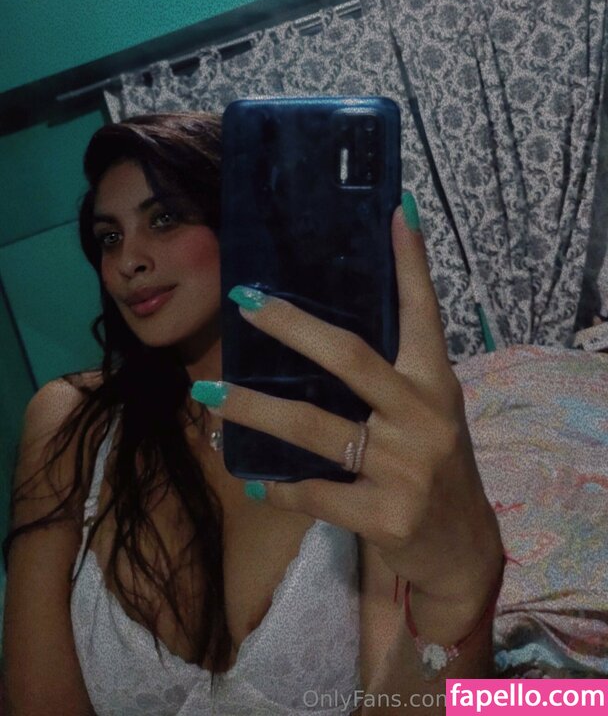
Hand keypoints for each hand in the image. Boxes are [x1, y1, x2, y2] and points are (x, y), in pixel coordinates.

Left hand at [191, 195, 502, 604]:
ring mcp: (405, 467)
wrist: (461, 548)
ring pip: (313, 428)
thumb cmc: (433, 463)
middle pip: (350, 357)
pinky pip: (312, 493)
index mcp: (435, 381)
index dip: (410, 262)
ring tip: (207, 394)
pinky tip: (245, 476)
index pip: (422, 311)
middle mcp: (423, 415)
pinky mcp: (385, 515)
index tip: (392, 210)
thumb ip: (393, 372)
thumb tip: (325, 328)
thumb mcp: (428, 409)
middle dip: (293, 326)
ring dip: (253, 409)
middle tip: (244, 298)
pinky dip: (273, 487)